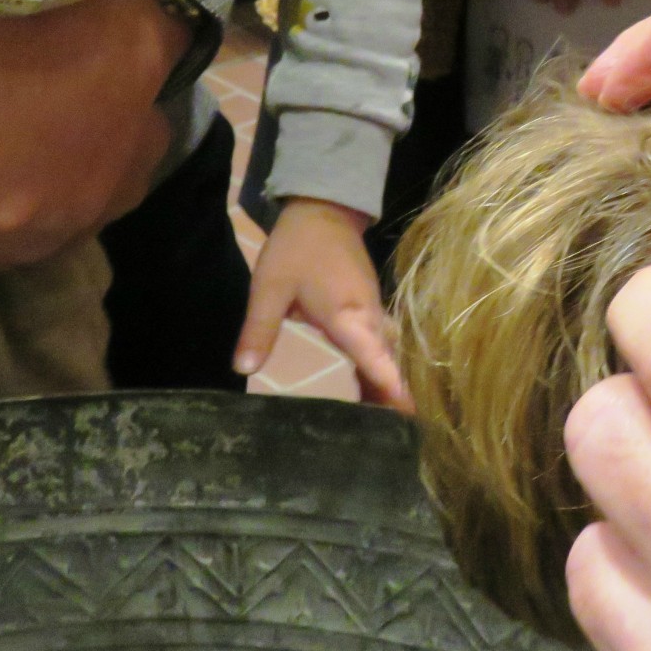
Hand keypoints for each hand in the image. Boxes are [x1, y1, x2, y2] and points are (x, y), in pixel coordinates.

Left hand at [234, 197, 405, 408]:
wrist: (322, 212)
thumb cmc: (296, 249)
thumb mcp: (269, 288)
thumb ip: (258, 329)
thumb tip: (243, 369)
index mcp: (348, 316)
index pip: (374, 357)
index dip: (390, 386)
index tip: (408, 415)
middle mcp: (369, 319)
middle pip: (387, 365)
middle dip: (391, 401)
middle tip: (393, 438)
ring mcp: (374, 313)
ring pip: (387, 357)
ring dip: (386, 387)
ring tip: (384, 426)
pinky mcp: (370, 310)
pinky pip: (381, 347)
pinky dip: (380, 370)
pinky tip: (371, 392)